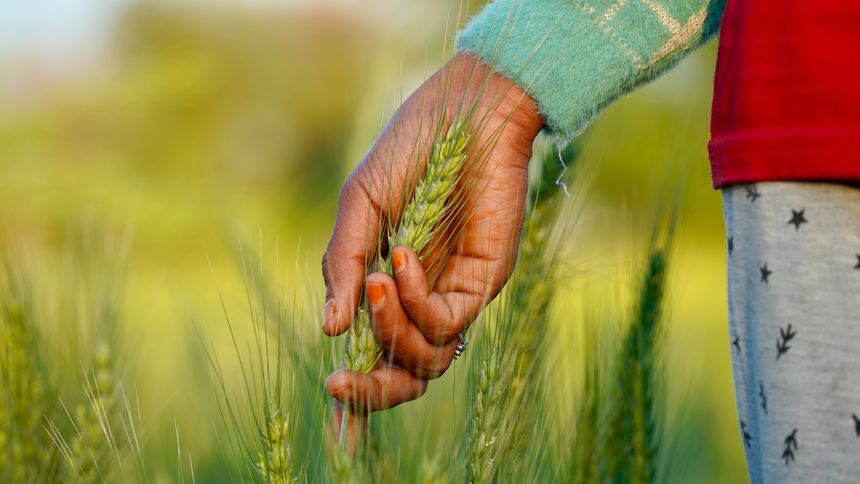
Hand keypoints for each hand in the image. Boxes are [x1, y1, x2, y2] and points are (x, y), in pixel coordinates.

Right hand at [322, 53, 542, 413]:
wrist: (464, 113)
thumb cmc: (409, 152)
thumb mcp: (358, 208)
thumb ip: (341, 266)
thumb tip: (329, 330)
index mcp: (391, 287)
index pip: (375, 354)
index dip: (355, 397)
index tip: (333, 423)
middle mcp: (425, 299)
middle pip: (406, 377)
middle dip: (371, 392)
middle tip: (337, 384)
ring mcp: (457, 294)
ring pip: (429, 360)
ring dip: (392, 329)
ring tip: (377, 280)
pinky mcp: (486, 281)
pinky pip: (449, 320)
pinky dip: (416, 299)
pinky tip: (403, 257)